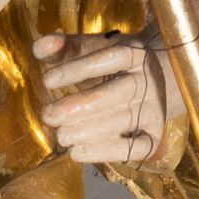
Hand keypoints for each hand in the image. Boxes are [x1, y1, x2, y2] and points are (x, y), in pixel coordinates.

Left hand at [34, 31, 171, 167]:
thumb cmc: (111, 65)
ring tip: (61, 136)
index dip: (78, 69)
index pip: (111, 57)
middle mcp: (149, 80)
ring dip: (88, 131)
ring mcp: (155, 109)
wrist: (158, 82)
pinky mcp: (154, 135)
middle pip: (116, 93)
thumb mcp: (93, 50)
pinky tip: (77, 152)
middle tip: (48, 116)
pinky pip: (136, 148)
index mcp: (135, 53)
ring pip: (124, 121)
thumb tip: (40, 46)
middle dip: (79, 106)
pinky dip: (106, 152)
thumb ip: (65, 48)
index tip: (47, 80)